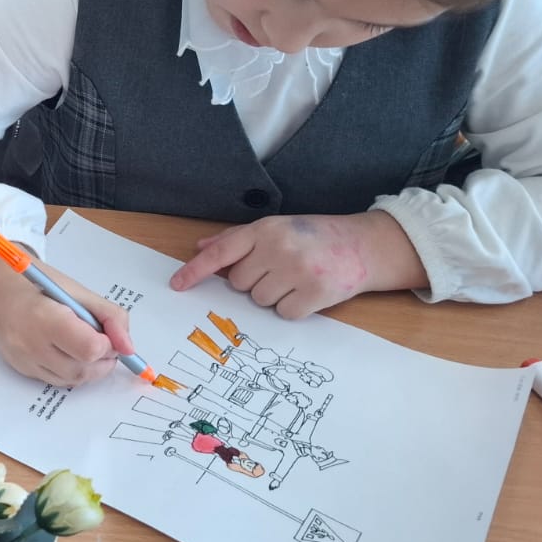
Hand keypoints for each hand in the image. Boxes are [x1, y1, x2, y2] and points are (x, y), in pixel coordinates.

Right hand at [0, 249, 134, 388]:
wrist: (2, 293)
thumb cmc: (43, 287)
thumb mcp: (81, 292)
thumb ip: (111, 317)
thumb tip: (128, 348)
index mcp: (47, 318)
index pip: (90, 349)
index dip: (107, 345)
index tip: (105, 334)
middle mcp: (32, 344)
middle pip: (83, 370)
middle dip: (102, 360)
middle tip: (102, 342)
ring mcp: (25, 360)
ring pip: (72, 380)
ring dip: (89, 368)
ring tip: (86, 345)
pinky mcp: (22, 370)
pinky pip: (57, 381)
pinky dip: (71, 370)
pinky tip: (68, 351)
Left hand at [168, 211, 429, 318]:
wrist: (364, 244)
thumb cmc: (315, 236)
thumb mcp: (276, 228)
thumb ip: (237, 239)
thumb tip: (201, 247)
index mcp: (265, 229)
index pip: (221, 252)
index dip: (196, 270)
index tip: (177, 285)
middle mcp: (278, 248)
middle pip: (240, 283)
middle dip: (253, 282)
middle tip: (279, 270)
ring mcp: (297, 270)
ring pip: (259, 301)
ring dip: (273, 296)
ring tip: (296, 278)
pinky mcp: (315, 292)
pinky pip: (283, 313)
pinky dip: (292, 308)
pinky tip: (307, 291)